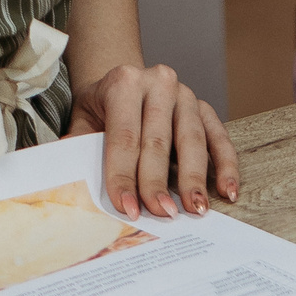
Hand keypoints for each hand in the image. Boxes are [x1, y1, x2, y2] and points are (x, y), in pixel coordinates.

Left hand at [68, 63, 239, 219]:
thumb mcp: (83, 118)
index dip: (125, 174)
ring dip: (195, 178)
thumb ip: (79, 144)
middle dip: (158, 181)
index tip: (128, 207)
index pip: (124, 136)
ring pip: (192, 140)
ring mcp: (186, 95)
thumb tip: (68, 177)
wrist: (125, 84)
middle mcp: (159, 83)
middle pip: (158, 140)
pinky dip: (226, 165)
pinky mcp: (206, 108)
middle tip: (162, 213)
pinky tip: (227, 191)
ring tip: (196, 209)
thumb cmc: (102, 108)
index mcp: (124, 82)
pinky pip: (219, 138)